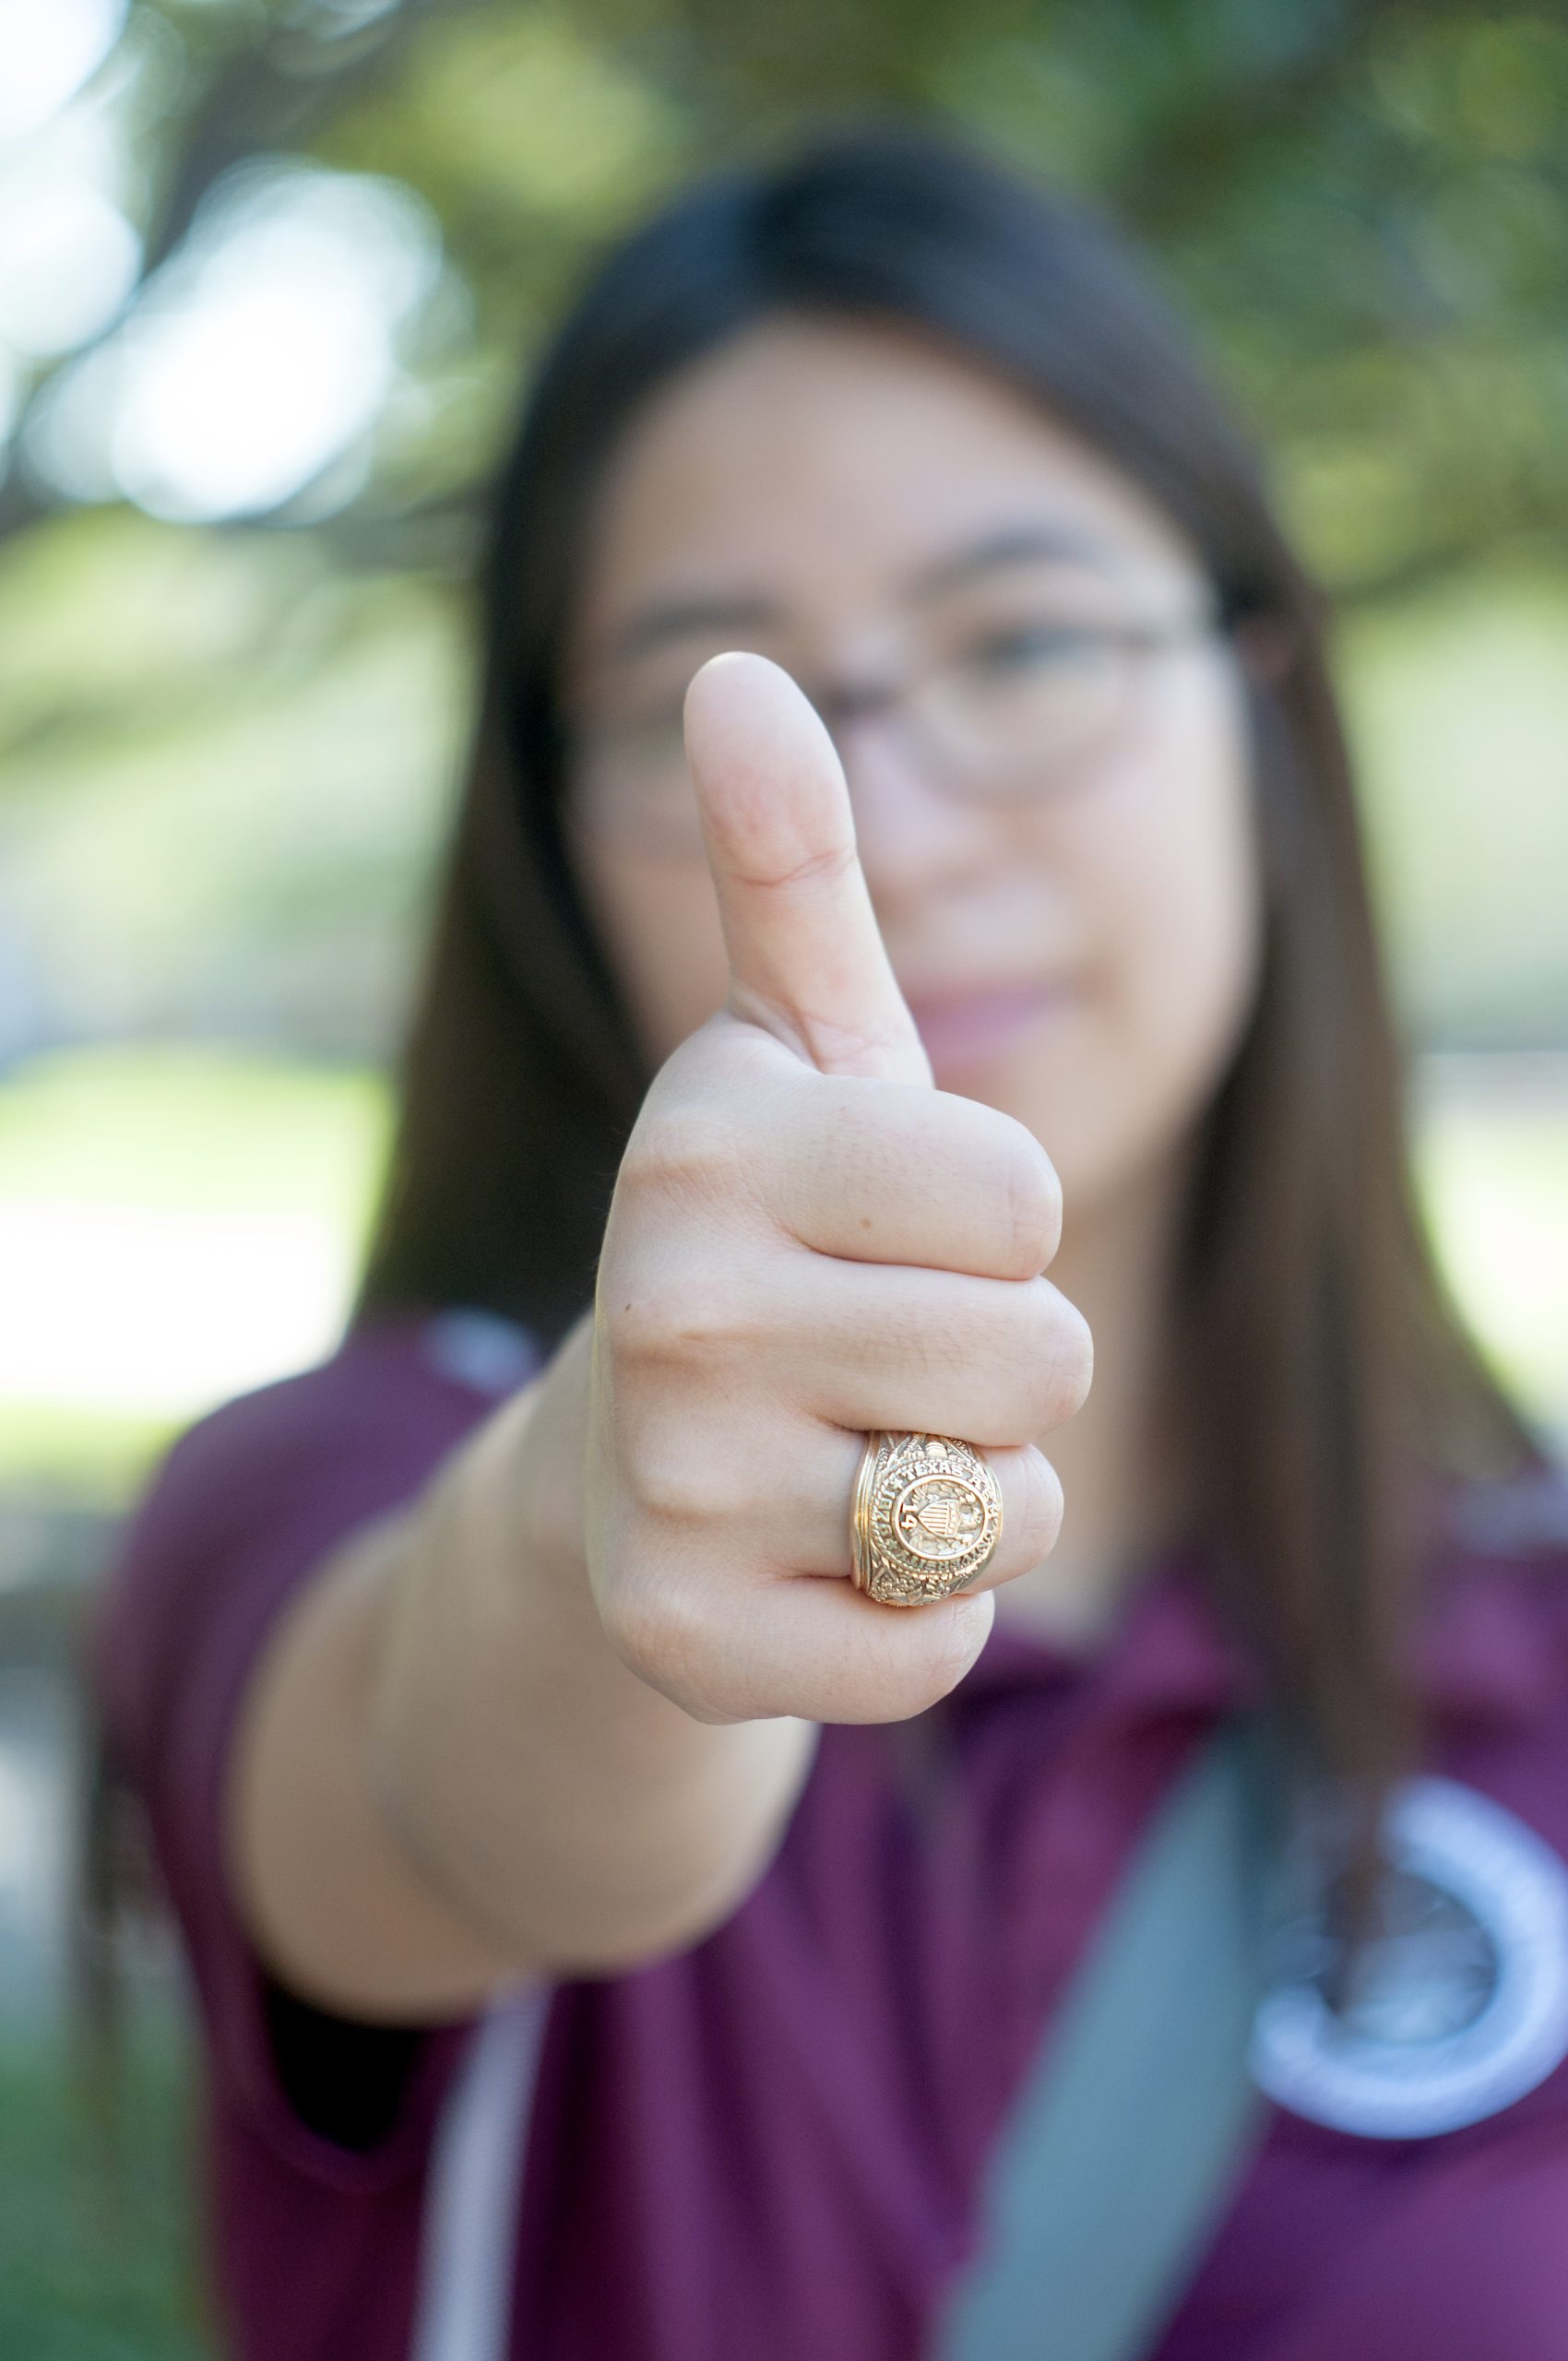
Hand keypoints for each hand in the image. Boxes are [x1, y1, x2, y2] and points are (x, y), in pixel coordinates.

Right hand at [582, 652, 1091, 1724]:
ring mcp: (664, 1483)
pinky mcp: (682, 1640)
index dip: (996, 1227)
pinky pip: (938, 1641)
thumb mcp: (790, 1057)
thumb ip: (788, 872)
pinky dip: (917, 1614)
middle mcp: (666, 1304)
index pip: (1030, 1201)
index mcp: (709, 1139)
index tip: (889, 1229)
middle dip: (994, 1365)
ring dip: (966, 1489)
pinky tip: (814, 1561)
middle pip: (1039, 1354)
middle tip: (869, 1354)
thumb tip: (736, 668)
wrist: (618, 1474)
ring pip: (1004, 1505)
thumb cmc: (767, 1241)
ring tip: (841, 1450)